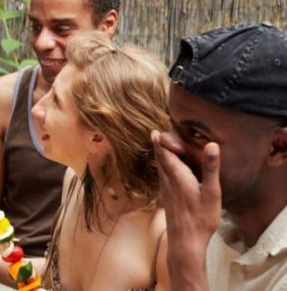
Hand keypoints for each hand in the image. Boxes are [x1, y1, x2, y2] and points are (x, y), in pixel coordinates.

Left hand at [152, 130, 220, 260]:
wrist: (185, 241)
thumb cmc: (201, 218)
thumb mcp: (211, 192)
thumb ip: (211, 167)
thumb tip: (211, 144)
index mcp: (178, 176)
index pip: (165, 152)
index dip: (162, 140)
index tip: (157, 128)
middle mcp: (168, 181)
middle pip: (160, 158)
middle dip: (159, 145)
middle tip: (158, 132)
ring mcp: (166, 190)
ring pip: (160, 168)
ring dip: (160, 156)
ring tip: (160, 146)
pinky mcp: (168, 198)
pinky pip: (163, 177)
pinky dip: (164, 167)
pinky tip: (168, 170)